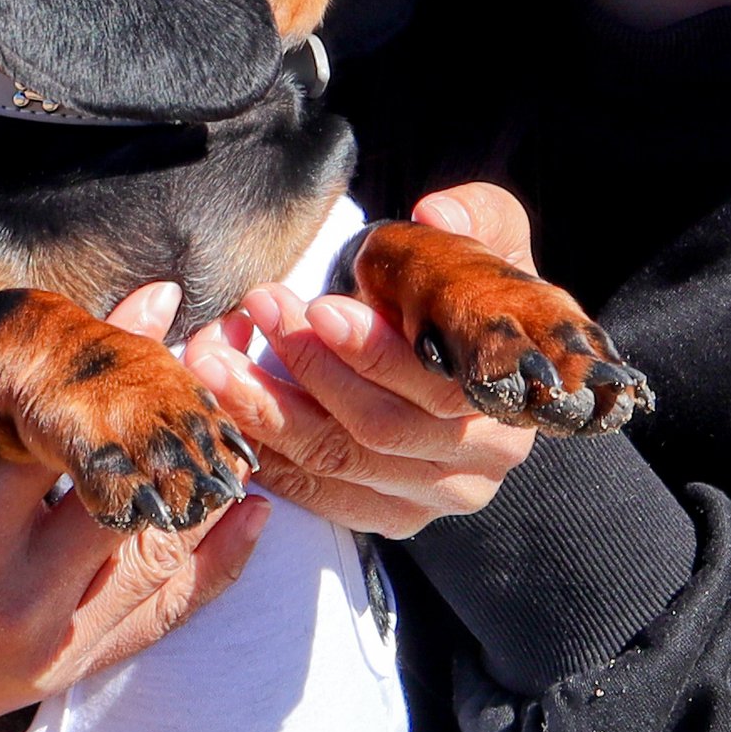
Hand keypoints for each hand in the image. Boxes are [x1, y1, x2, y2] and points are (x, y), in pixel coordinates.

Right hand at [0, 281, 266, 731]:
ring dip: (201, 475)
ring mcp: (53, 643)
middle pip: (130, 488)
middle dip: (172, 413)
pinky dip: (216, 566)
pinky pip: (162, 617)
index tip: (156, 300)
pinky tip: (254, 513)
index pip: (61, 433)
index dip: (110, 366)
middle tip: (215, 342)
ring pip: (161, 550)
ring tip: (235, 399)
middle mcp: (19, 599)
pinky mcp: (71, 669)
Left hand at [184, 186, 542, 541]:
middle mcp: (485, 458)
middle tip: (256, 309)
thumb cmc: (475, 286)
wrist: (474, 349)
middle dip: (307, 367)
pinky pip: (322, 495)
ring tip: (218, 357)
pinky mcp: (396, 515)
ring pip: (339, 461)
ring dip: (268, 410)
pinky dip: (272, 456)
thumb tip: (437, 216)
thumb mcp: (494, 236)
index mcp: (511, 393)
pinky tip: (233, 412)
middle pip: (378, 427)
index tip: (319, 308)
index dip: (373, 353)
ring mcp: (438, 496)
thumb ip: (476, 217)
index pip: (436, 386)